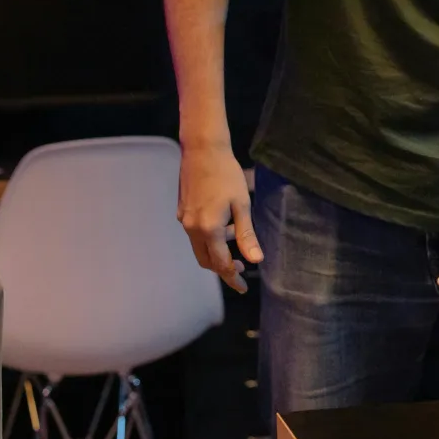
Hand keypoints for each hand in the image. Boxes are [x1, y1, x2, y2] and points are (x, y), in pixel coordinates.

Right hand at [178, 142, 261, 293]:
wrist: (203, 151)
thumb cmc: (227, 175)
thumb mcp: (242, 205)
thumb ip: (246, 235)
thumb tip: (256, 261)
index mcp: (208, 229)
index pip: (220, 264)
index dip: (232, 277)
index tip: (243, 287)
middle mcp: (192, 228)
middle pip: (206, 260)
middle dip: (223, 268)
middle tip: (242, 266)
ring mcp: (184, 220)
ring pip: (199, 248)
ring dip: (216, 251)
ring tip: (235, 237)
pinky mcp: (182, 211)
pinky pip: (195, 234)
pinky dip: (208, 238)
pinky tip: (223, 224)